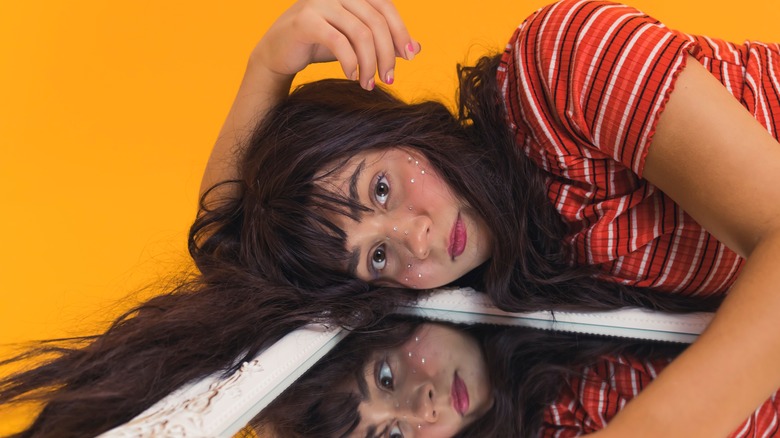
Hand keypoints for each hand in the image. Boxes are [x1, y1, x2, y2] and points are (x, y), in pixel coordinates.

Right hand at [253, 0, 419, 89]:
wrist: (277, 53)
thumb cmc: (320, 45)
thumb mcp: (356, 43)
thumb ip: (384, 42)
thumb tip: (417, 48)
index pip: (385, 7)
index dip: (400, 32)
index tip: (409, 57)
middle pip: (376, 22)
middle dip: (386, 54)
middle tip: (388, 78)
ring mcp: (320, 3)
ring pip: (360, 33)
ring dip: (369, 63)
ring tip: (368, 83)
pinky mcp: (305, 20)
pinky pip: (339, 42)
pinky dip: (350, 63)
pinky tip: (352, 77)